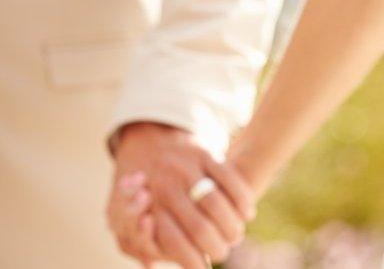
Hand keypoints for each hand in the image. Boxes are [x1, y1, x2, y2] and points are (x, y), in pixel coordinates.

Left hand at [111, 122, 254, 267]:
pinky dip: (242, 199)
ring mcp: (187, 168)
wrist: (146, 138)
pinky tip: (247, 213)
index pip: (175, 243)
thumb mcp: (125, 211)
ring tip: (235, 235)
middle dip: (217, 247)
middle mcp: (167, 187)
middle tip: (223, 251)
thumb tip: (151, 265)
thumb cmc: (137, 185)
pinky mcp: (205, 153)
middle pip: (200, 228)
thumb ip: (137, 239)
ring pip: (217, 204)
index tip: (202, 268)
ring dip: (232, 226)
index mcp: (147, 206)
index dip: (193, 261)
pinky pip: (230, 178)